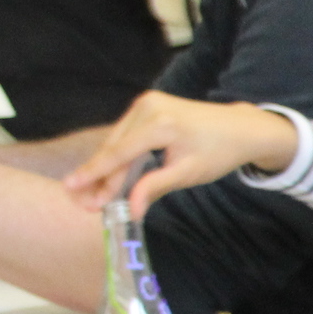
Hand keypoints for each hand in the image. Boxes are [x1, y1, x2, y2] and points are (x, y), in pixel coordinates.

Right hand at [65, 92, 295, 213]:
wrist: (241, 128)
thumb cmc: (219, 152)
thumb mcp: (189, 173)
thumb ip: (156, 187)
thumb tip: (130, 210)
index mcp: (161, 124)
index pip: (120, 153)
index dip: (94, 173)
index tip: (71, 187)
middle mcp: (149, 107)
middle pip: (114, 147)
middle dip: (98, 176)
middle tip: (83, 203)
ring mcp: (147, 102)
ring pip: (116, 140)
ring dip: (105, 167)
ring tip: (93, 194)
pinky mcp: (147, 104)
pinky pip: (125, 133)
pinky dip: (117, 153)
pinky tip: (108, 175)